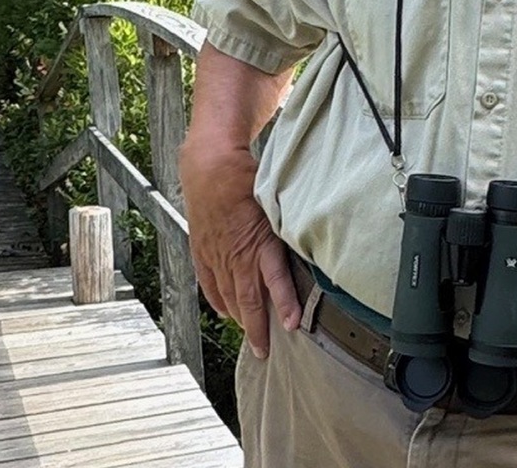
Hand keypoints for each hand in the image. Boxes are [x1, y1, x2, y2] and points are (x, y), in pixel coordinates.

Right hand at [178, 134, 299, 359]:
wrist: (209, 166)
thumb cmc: (246, 178)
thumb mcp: (275, 199)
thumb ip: (290, 223)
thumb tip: (315, 237)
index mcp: (259, 241)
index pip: (274, 281)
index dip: (285, 304)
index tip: (293, 325)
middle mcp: (236, 254)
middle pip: (248, 299)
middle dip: (258, 328)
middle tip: (264, 351)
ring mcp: (216, 255)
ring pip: (229, 295)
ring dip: (240, 319)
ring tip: (251, 337)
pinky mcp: (202, 251)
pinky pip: (209, 283)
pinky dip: (218, 300)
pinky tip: (226, 312)